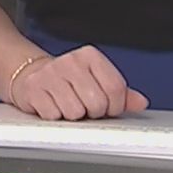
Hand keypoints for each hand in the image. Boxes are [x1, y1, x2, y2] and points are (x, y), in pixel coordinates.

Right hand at [8, 46, 148, 120]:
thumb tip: (140, 102)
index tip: (108, 108)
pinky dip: (55, 117)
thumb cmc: (69, 81)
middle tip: (84, 107)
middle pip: (97, 103)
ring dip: (73, 116)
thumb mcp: (96, 81)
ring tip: (67, 106)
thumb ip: (120, 93)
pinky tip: (53, 106)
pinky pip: (54, 115)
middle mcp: (70, 61)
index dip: (115, 106)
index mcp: (90, 56)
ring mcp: (50, 74)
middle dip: (93, 112)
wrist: (32, 75)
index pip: (115, 87)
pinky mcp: (34, 89)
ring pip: (75, 112)